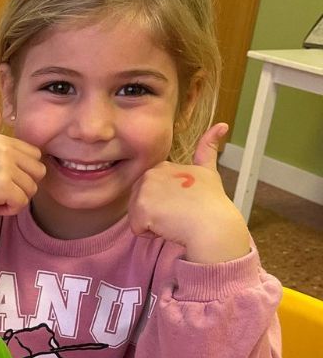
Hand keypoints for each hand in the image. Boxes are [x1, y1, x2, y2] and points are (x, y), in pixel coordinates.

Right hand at [0, 101, 45, 246]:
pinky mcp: (2, 186)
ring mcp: (4, 166)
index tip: (1, 178)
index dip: (22, 172)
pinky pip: (21, 202)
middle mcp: (4, 149)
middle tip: (1, 191)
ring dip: (15, 200)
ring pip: (31, 189)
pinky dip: (9, 210)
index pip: (35, 156)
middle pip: (38, 172)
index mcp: (1, 139)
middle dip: (23, 186)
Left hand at [127, 123, 250, 262]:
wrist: (213, 223)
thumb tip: (222, 124)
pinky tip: (168, 226)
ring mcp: (144, 190)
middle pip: (139, 203)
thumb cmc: (211, 202)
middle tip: (178, 211)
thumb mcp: (208, 171)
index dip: (165, 202)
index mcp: (162, 166)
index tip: (182, 202)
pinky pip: (137, 229)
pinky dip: (150, 233)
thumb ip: (207, 149)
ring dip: (152, 223)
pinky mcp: (141, 209)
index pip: (149, 191)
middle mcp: (150, 174)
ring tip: (173, 218)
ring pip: (136, 216)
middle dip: (155, 212)